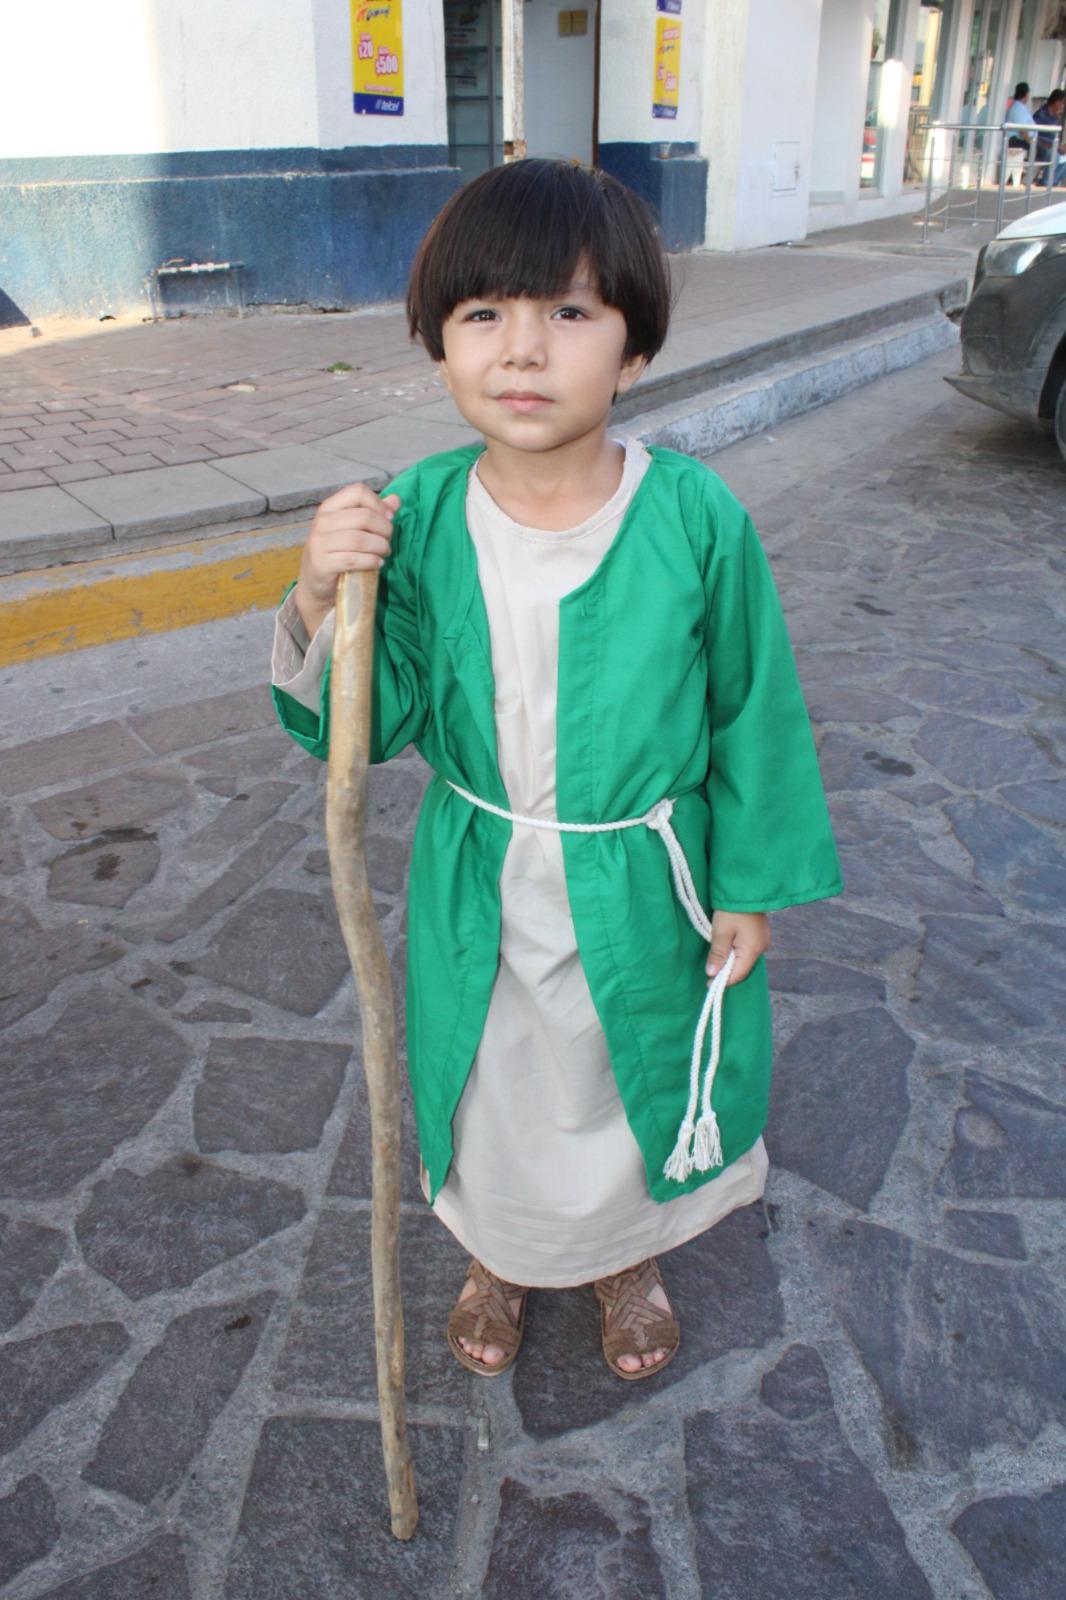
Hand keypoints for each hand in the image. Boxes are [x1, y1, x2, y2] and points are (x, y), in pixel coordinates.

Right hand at [295, 483, 400, 637]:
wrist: (315, 582)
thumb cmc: (337, 551)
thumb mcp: (353, 529)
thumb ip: (374, 513)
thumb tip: (396, 499)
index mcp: (330, 507)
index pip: (358, 492)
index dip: (379, 504)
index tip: (388, 518)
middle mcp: (322, 522)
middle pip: (364, 516)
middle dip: (384, 529)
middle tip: (388, 540)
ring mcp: (319, 543)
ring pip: (360, 539)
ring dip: (380, 547)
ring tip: (384, 552)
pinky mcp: (322, 564)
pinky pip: (353, 559)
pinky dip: (371, 561)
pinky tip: (378, 563)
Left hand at [706, 911, 770, 984]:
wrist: (746, 888)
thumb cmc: (732, 909)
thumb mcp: (721, 931)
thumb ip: (717, 954)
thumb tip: (712, 973)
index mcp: (753, 950)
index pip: (738, 975)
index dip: (722, 981)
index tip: (708, 983)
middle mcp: (762, 948)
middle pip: (743, 969)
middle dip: (727, 973)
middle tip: (710, 974)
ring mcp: (763, 941)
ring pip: (745, 960)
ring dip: (731, 963)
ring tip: (716, 963)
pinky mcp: (760, 935)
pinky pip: (747, 951)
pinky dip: (736, 955)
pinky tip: (727, 952)